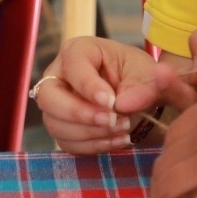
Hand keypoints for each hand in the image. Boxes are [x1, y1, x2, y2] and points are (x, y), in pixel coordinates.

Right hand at [34, 36, 196, 152]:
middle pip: (48, 97)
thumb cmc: (139, 76)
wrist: (140, 98)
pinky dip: (92, 146)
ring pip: (55, 124)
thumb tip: (122, 105)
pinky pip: (66, 143)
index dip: (88, 86)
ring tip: (122, 129)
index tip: (111, 102)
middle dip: (79, 113)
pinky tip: (117, 140)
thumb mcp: (148, 75)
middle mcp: (59, 76)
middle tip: (111, 120)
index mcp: (78, 51)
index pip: (72, 66)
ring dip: (89, 133)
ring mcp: (56, 104)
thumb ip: (142, 87)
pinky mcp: (62, 128)